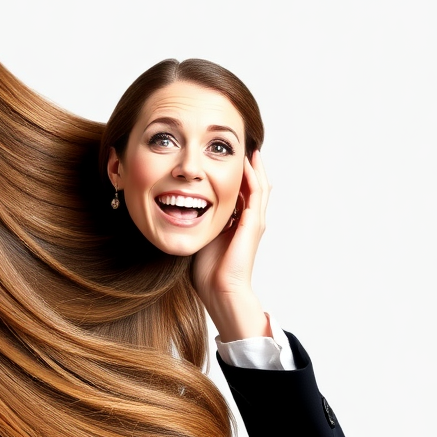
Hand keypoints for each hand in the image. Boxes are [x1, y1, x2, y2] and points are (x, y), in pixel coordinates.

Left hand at [191, 149, 270, 341]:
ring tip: (248, 148)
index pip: (239, 193)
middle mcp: (249, 221)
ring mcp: (254, 222)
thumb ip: (195, 223)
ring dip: (253, 166)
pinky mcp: (253, 224)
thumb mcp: (199, 238)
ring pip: (259, 185)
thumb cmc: (207, 272)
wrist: (219, 290)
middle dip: (247, 166)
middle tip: (240, 146)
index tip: (223, 159)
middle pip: (253, 186)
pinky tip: (245, 162)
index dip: (233, 175)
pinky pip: (255, 193)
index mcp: (237, 224)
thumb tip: (177, 212)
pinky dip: (252, 176)